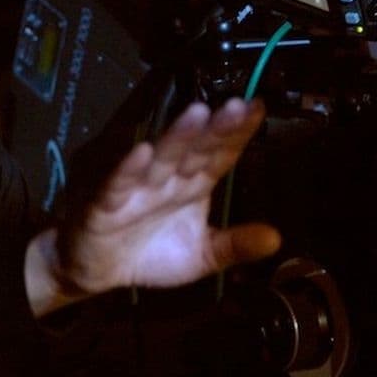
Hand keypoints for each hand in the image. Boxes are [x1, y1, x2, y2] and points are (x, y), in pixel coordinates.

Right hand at [25, 97, 280, 315]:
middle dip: (215, 128)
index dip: (238, 134)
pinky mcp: (106, 203)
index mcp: (194, 184)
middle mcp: (169, 178)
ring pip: (161, 158)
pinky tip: (142, 152)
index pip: (221, 155)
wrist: (99, 271)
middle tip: (235, 105)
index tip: (257, 109)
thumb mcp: (201, 256)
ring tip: (197, 112)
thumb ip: (235, 246)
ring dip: (177, 136)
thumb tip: (276, 239)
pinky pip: (118, 184)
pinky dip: (128, 169)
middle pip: (195, 149)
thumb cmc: (151, 254)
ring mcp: (138, 187)